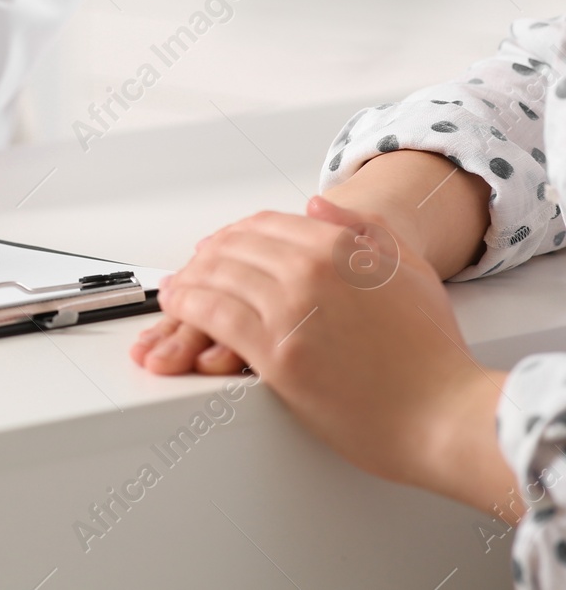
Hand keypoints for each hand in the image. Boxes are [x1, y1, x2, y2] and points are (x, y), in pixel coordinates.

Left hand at [133, 148, 489, 375]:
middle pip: (234, 248)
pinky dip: (186, 306)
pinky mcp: (276, 352)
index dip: (235, 234)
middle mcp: (311, 270)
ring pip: (216, 278)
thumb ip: (365, 231)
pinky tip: (177, 306)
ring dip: (188, 280)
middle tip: (191, 269)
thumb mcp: (411, 271)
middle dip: (206, 257)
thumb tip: (317, 205)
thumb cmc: (432, 355)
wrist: (444, 415)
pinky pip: (212, 314)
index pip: (265, 224)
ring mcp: (291, 309)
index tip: (220, 245)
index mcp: (341, 247)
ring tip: (175, 289)